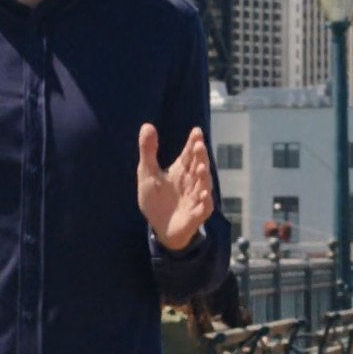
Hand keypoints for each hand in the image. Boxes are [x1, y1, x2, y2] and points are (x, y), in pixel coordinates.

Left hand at [135, 124, 213, 251]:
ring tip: (201, 167)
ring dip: (203, 176)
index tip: (196, 131)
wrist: (160, 228)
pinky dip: (205, 200)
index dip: (193, 142)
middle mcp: (192, 181)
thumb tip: (147, 125)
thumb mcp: (147, 173)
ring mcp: (196, 197)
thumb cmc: (156, 199)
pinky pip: (204, 207)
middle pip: (198, 165)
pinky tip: (204, 194)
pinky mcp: (197, 214)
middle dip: (200, 156)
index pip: (189, 153)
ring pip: (203, 184)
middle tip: (199, 145)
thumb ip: (148, 150)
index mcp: (181, 170)